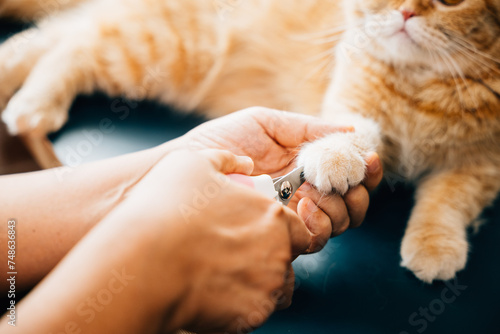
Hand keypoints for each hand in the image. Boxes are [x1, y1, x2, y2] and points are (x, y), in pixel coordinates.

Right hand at [120, 149, 310, 332]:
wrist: (144, 263)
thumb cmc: (166, 210)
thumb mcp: (192, 163)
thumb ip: (225, 159)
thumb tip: (242, 161)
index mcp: (272, 217)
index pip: (300, 228)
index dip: (283, 229)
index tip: (260, 228)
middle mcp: (278, 254)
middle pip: (287, 258)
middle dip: (270, 254)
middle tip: (237, 250)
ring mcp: (265, 289)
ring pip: (274, 288)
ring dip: (258, 281)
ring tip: (224, 273)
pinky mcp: (248, 318)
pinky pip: (252, 312)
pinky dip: (239, 305)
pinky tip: (212, 291)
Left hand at [180, 107, 383, 251]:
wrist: (189, 164)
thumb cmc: (223, 140)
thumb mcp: (267, 124)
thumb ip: (308, 129)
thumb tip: (353, 132)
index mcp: (306, 168)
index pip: (348, 175)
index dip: (366, 171)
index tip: (369, 159)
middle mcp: (305, 194)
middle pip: (353, 204)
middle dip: (358, 193)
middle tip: (343, 179)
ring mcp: (293, 216)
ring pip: (340, 223)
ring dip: (339, 207)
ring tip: (313, 190)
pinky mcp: (279, 233)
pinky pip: (315, 238)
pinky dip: (320, 222)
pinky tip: (301, 204)